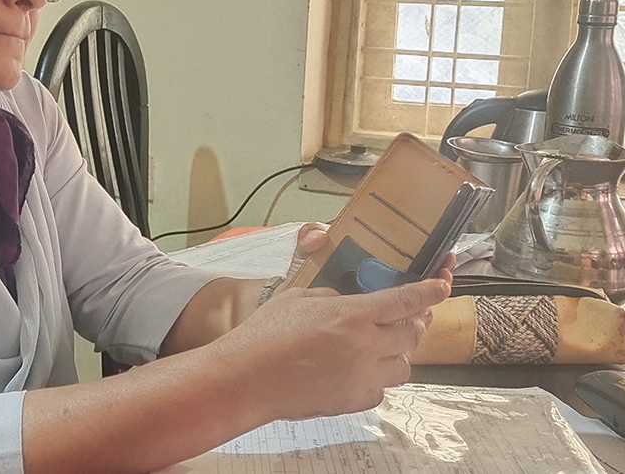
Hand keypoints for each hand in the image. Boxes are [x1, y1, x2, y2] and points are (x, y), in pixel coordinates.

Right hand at [216, 277, 450, 422]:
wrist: (246, 378)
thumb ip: (330, 297)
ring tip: (377, 347)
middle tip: (405, 318)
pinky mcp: (352, 402)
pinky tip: (357, 370)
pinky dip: (377, 379)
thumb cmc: (264, 335)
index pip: (405, 301)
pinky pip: (381, 389)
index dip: (430, 292)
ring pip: (404, 366)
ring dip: (397, 353)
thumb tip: (346, 303)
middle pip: (413, 334)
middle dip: (414, 323)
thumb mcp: (297, 298)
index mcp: (352, 315)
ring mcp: (362, 377)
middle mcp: (365, 346)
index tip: (441, 287)